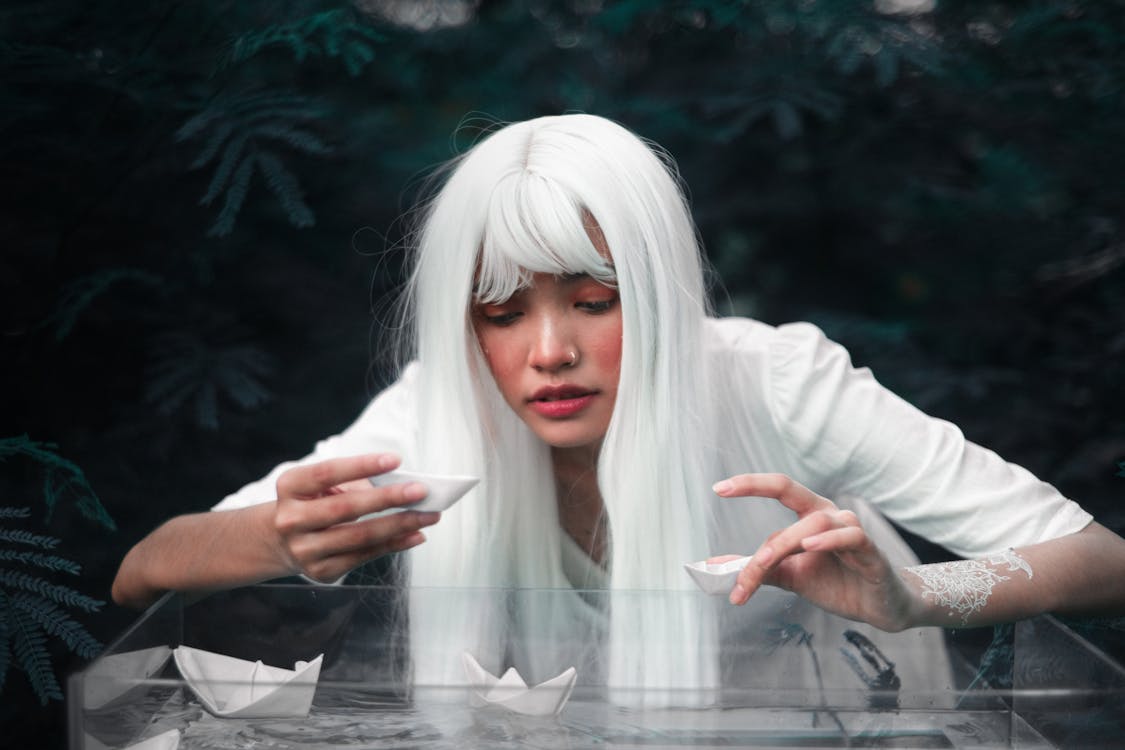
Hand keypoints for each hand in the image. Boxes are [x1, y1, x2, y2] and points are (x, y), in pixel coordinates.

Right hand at [273, 453, 440, 581]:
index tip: (396, 460)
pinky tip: (416, 535)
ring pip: (360, 536)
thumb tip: (400, 487)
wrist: (280, 541)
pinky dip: (395, 544)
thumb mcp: (320, 485)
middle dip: (388, 498)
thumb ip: (353, 482)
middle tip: (421, 491)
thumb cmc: (312, 502)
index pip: (327, 473)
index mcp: (290, 487)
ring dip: (400, 525)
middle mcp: (292, 520)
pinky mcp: (322, 571)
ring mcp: (305, 549)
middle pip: (346, 508)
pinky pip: (365, 556)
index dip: (362, 465)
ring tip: (428, 515)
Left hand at [713, 473, 918, 631]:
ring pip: (815, 523)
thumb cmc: (836, 583)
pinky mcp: (870, 552)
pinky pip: (850, 536)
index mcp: (810, 514)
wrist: (879, 608)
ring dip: (785, 543)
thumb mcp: (790, 576)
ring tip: (764, 564)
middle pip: (793, 501)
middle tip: (748, 566)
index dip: (750, 483)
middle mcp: (830, 514)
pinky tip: (809, 546)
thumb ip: (758, 568)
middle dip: (766, 537)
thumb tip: (714, 566)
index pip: (780, 487)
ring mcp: (852, 530)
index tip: (718, 488)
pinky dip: (829, 539)